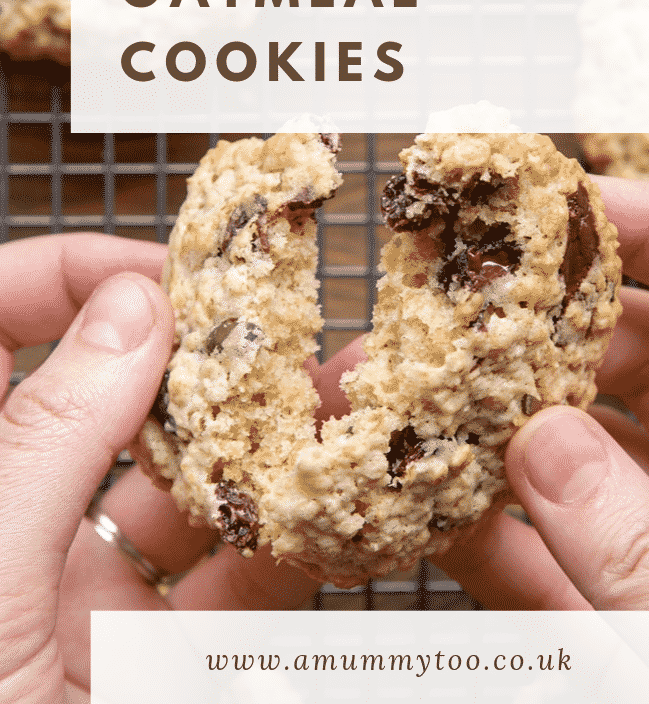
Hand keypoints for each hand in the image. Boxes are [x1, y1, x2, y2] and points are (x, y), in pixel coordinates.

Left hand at [0, 234, 321, 703]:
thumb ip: (56, 437)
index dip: (66, 277)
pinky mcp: (143, 656)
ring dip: (261, 440)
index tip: (161, 271)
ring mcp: (74, 594)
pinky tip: (335, 499)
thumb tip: (134, 307)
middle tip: (272, 316)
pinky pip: (224, 585)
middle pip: (104, 400)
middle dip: (195, 354)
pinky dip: (284, 542)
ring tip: (336, 389)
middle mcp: (16, 522)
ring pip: (178, 489)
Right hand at [432, 177, 648, 703]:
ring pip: (588, 456)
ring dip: (493, 429)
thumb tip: (539, 445)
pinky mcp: (641, 621)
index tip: (559, 199)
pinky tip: (425, 509)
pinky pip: (563, 556)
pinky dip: (496, 532)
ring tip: (398, 401)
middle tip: (441, 308)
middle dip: (539, 330)